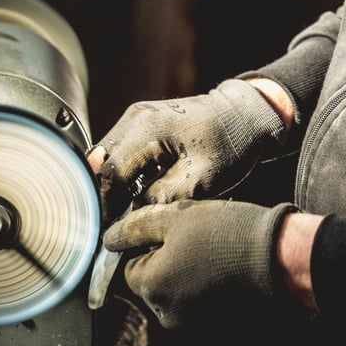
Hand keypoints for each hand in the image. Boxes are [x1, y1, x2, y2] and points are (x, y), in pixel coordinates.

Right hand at [91, 79, 289, 220]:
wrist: (245, 115)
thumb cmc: (230, 145)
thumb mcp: (200, 181)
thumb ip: (160, 200)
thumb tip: (131, 219)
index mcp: (147, 129)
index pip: (109, 174)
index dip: (107, 206)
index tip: (109, 231)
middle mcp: (135, 118)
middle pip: (101, 164)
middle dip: (107, 195)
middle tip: (118, 223)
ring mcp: (137, 117)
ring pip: (107, 157)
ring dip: (115, 183)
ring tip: (130, 208)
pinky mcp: (142, 122)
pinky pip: (121, 150)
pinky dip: (124, 172)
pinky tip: (139, 190)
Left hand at [103, 198, 297, 330]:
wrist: (277, 260)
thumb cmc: (228, 235)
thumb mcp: (177, 217)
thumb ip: (136, 227)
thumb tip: (109, 237)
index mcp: (151, 286)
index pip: (129, 267)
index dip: (147, 245)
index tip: (170, 232)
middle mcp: (165, 313)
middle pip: (151, 282)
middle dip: (166, 261)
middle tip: (194, 238)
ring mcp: (190, 323)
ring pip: (174, 292)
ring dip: (185, 274)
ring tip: (211, 252)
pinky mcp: (212, 326)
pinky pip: (196, 303)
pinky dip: (204, 288)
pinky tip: (222, 268)